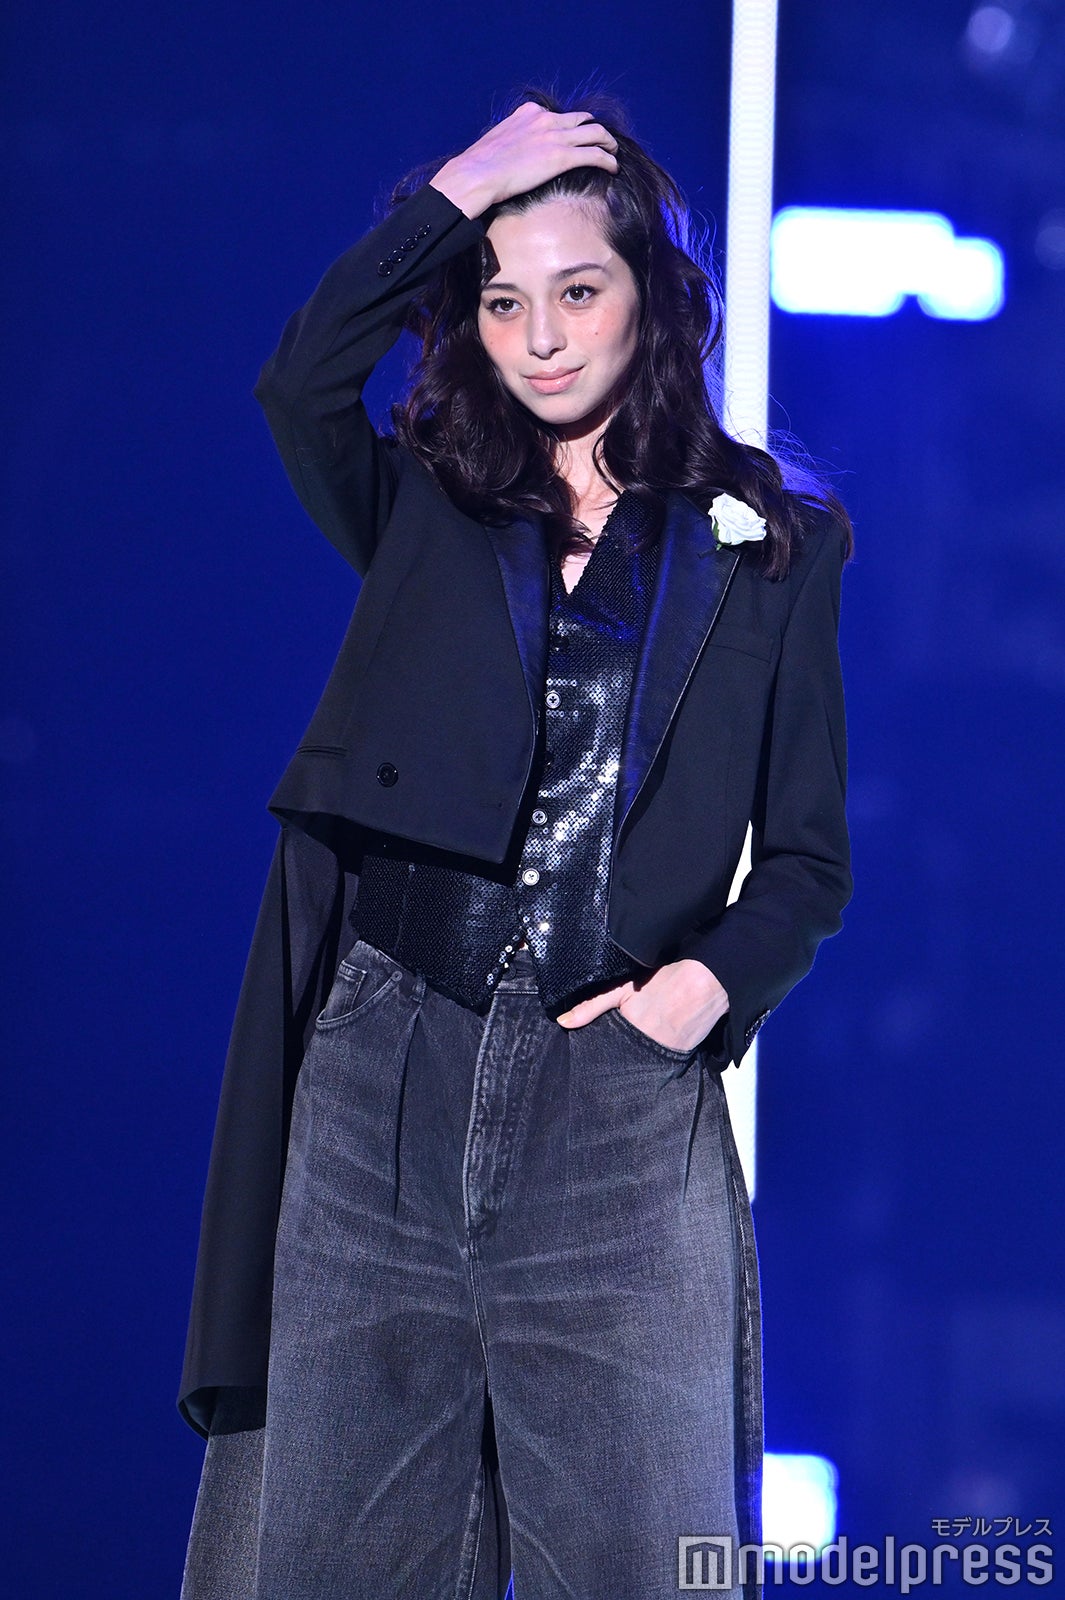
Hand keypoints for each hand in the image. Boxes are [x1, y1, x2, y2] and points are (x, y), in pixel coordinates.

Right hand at [429, 102, 618, 219]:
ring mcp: (556, 137)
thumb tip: (515, 154)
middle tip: (604, 142)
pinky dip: (608, 160)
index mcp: (529, 113)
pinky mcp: (562, 157)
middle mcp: (546, 119)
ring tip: (614, 152)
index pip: (559, 114)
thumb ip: (514, 140)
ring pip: (595, 133)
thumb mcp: (499, 141)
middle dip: (595, 130)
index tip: (578, 136)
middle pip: (582, 119)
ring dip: (608, 143)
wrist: (478, 173)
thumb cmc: (482, 165)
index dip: (573, 125)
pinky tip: (614, 167)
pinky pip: (595, 155)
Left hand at [556, 960, 728, 1054]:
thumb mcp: (622, 990)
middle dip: (617, 1063)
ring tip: (635, 1050)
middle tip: (613, 1056)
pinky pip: (664, 1064)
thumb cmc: (665, 980)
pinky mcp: (683, 1058)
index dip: (600, 1058)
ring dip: (637, 1061)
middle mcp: (647, 1051)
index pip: (607, 1057)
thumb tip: (563, 1022)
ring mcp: (667, 1058)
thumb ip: (591, 1006)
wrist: (708, 981)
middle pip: (626, 1064)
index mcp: (629, 1035)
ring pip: (644, 1066)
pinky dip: (656, 1059)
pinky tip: (653, 1048)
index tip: (590, 1062)